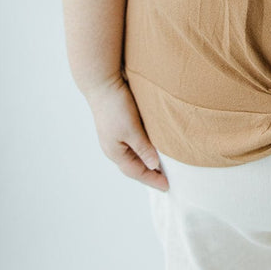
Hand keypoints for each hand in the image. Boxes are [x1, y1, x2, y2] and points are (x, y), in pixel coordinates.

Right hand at [85, 75, 168, 190]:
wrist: (103, 82)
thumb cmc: (116, 106)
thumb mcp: (132, 129)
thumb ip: (143, 148)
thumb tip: (153, 165)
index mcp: (115, 152)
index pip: (136, 172)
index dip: (152, 180)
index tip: (167, 186)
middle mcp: (113, 147)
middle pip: (133, 167)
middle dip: (149, 174)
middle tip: (166, 180)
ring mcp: (115, 137)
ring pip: (133, 155)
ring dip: (146, 161)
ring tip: (162, 167)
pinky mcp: (118, 126)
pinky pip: (133, 144)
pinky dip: (144, 149)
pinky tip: (152, 146)